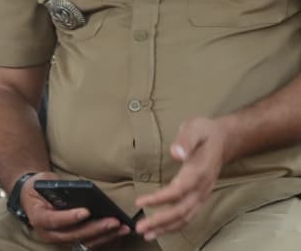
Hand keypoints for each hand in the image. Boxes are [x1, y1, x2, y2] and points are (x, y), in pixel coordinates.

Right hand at [22, 173, 132, 248]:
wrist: (32, 198)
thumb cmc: (37, 188)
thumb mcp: (42, 182)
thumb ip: (55, 187)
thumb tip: (77, 191)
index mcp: (38, 218)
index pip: (54, 220)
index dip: (70, 217)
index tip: (86, 211)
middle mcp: (48, 233)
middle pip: (74, 234)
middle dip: (96, 229)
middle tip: (114, 221)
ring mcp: (60, 240)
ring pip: (85, 242)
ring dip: (105, 236)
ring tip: (122, 228)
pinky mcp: (71, 241)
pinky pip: (90, 242)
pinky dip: (105, 238)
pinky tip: (118, 232)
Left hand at [135, 117, 226, 239]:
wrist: (225, 139)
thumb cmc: (205, 132)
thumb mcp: (194, 129)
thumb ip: (185, 141)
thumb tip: (176, 153)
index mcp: (199, 171)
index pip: (178, 190)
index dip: (160, 199)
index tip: (140, 202)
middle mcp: (202, 187)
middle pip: (182, 210)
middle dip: (161, 221)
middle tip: (140, 228)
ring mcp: (203, 194)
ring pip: (186, 217)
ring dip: (167, 227)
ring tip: (147, 234)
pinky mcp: (200, 196)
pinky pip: (189, 215)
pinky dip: (175, 224)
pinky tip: (162, 229)